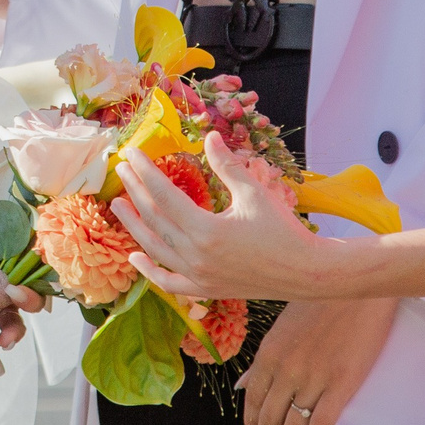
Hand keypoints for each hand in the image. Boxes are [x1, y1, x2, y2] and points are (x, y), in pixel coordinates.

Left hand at [111, 132, 361, 301]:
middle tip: (121, 169)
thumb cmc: (284, 230)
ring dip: (133, 226)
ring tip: (118, 204)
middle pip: (154, 220)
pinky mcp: (205, 290)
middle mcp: (197, 256)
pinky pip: (168, 283)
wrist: (306, 273)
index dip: (145, 172)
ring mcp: (198, 277)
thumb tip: (210, 135)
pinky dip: (149, 271)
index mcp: (207, 230)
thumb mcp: (255, 193)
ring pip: (154, 250)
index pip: (164, 196)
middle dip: (134, 191)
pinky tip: (134, 256)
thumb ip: (227, 166)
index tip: (132, 154)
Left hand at [236, 298, 396, 424]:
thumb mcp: (281, 324)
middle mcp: (285, 370)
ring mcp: (312, 380)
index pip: (252, 399)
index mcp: (269, 353)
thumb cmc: (319, 298)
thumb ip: (262, 359)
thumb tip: (240, 388)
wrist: (356, 284)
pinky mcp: (341, 386)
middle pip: (269, 420)